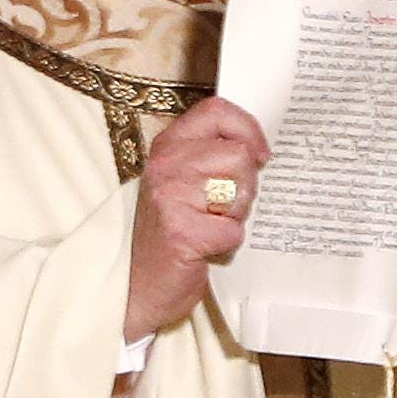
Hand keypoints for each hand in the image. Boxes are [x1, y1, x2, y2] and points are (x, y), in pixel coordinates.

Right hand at [127, 98, 269, 340]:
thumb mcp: (182, 182)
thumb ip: (210, 157)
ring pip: (241, 191)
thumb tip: (258, 148)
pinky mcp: (181, 232)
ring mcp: (170, 197)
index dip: (248, 129)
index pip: (216, 112)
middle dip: (245, 186)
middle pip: (239, 156)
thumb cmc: (168, 233)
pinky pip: (233, 230)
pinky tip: (205, 247)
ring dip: (235, 216)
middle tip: (221, 208)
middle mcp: (166, 165)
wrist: (136, 285)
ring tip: (209, 226)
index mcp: (168, 146)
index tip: (260, 154)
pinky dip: (227, 244)